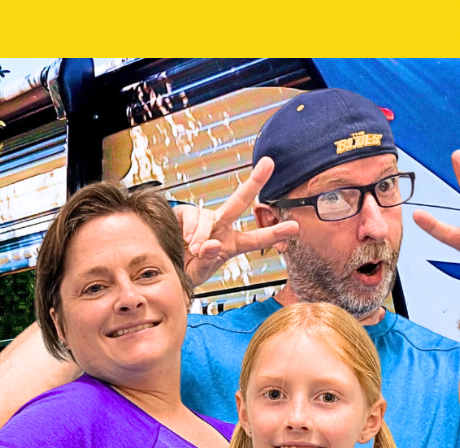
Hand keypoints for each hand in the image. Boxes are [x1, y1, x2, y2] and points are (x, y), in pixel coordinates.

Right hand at [175, 157, 298, 286]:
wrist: (164, 265)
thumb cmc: (186, 269)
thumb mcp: (199, 272)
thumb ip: (208, 260)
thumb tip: (211, 245)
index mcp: (231, 244)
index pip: (256, 239)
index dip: (275, 233)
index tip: (295, 227)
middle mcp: (221, 226)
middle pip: (238, 202)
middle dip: (254, 181)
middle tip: (269, 163)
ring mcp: (204, 217)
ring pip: (209, 218)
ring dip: (202, 237)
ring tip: (193, 251)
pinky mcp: (186, 212)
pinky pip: (192, 216)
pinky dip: (189, 230)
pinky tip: (184, 239)